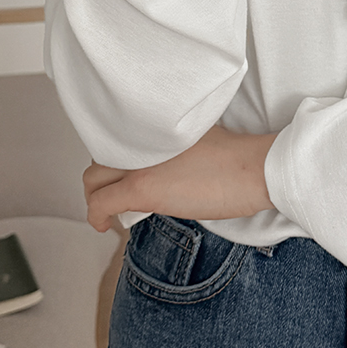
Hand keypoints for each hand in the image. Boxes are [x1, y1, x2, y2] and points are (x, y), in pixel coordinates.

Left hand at [83, 125, 278, 231]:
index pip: (116, 135)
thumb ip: (172, 142)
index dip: (116, 156)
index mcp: (153, 121)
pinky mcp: (141, 188)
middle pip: (100, 154)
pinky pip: (101, 203)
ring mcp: (138, 161)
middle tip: (115, 189)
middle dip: (104, 175)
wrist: (253, 169)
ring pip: (94, 178)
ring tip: (111, 208)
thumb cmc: (236, 156)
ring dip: (97, 194)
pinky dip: (96, 216)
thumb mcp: (197, 135)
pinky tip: (104, 226)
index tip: (123, 170)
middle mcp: (140, 137)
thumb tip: (164, 159)